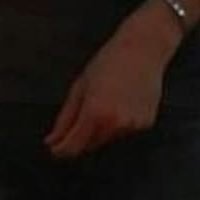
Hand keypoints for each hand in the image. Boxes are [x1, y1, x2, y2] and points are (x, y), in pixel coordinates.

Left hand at [43, 20, 169, 158]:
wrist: (143, 50)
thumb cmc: (107, 62)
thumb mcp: (80, 86)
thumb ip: (66, 117)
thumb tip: (53, 140)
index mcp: (95, 113)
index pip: (75, 144)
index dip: (62, 150)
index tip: (53, 150)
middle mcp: (115, 124)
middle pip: (91, 143)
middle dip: (81, 137)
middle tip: (79, 116)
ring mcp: (132, 126)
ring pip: (108, 138)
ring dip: (100, 129)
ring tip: (105, 99)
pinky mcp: (145, 124)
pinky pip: (124, 130)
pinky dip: (118, 122)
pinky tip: (120, 101)